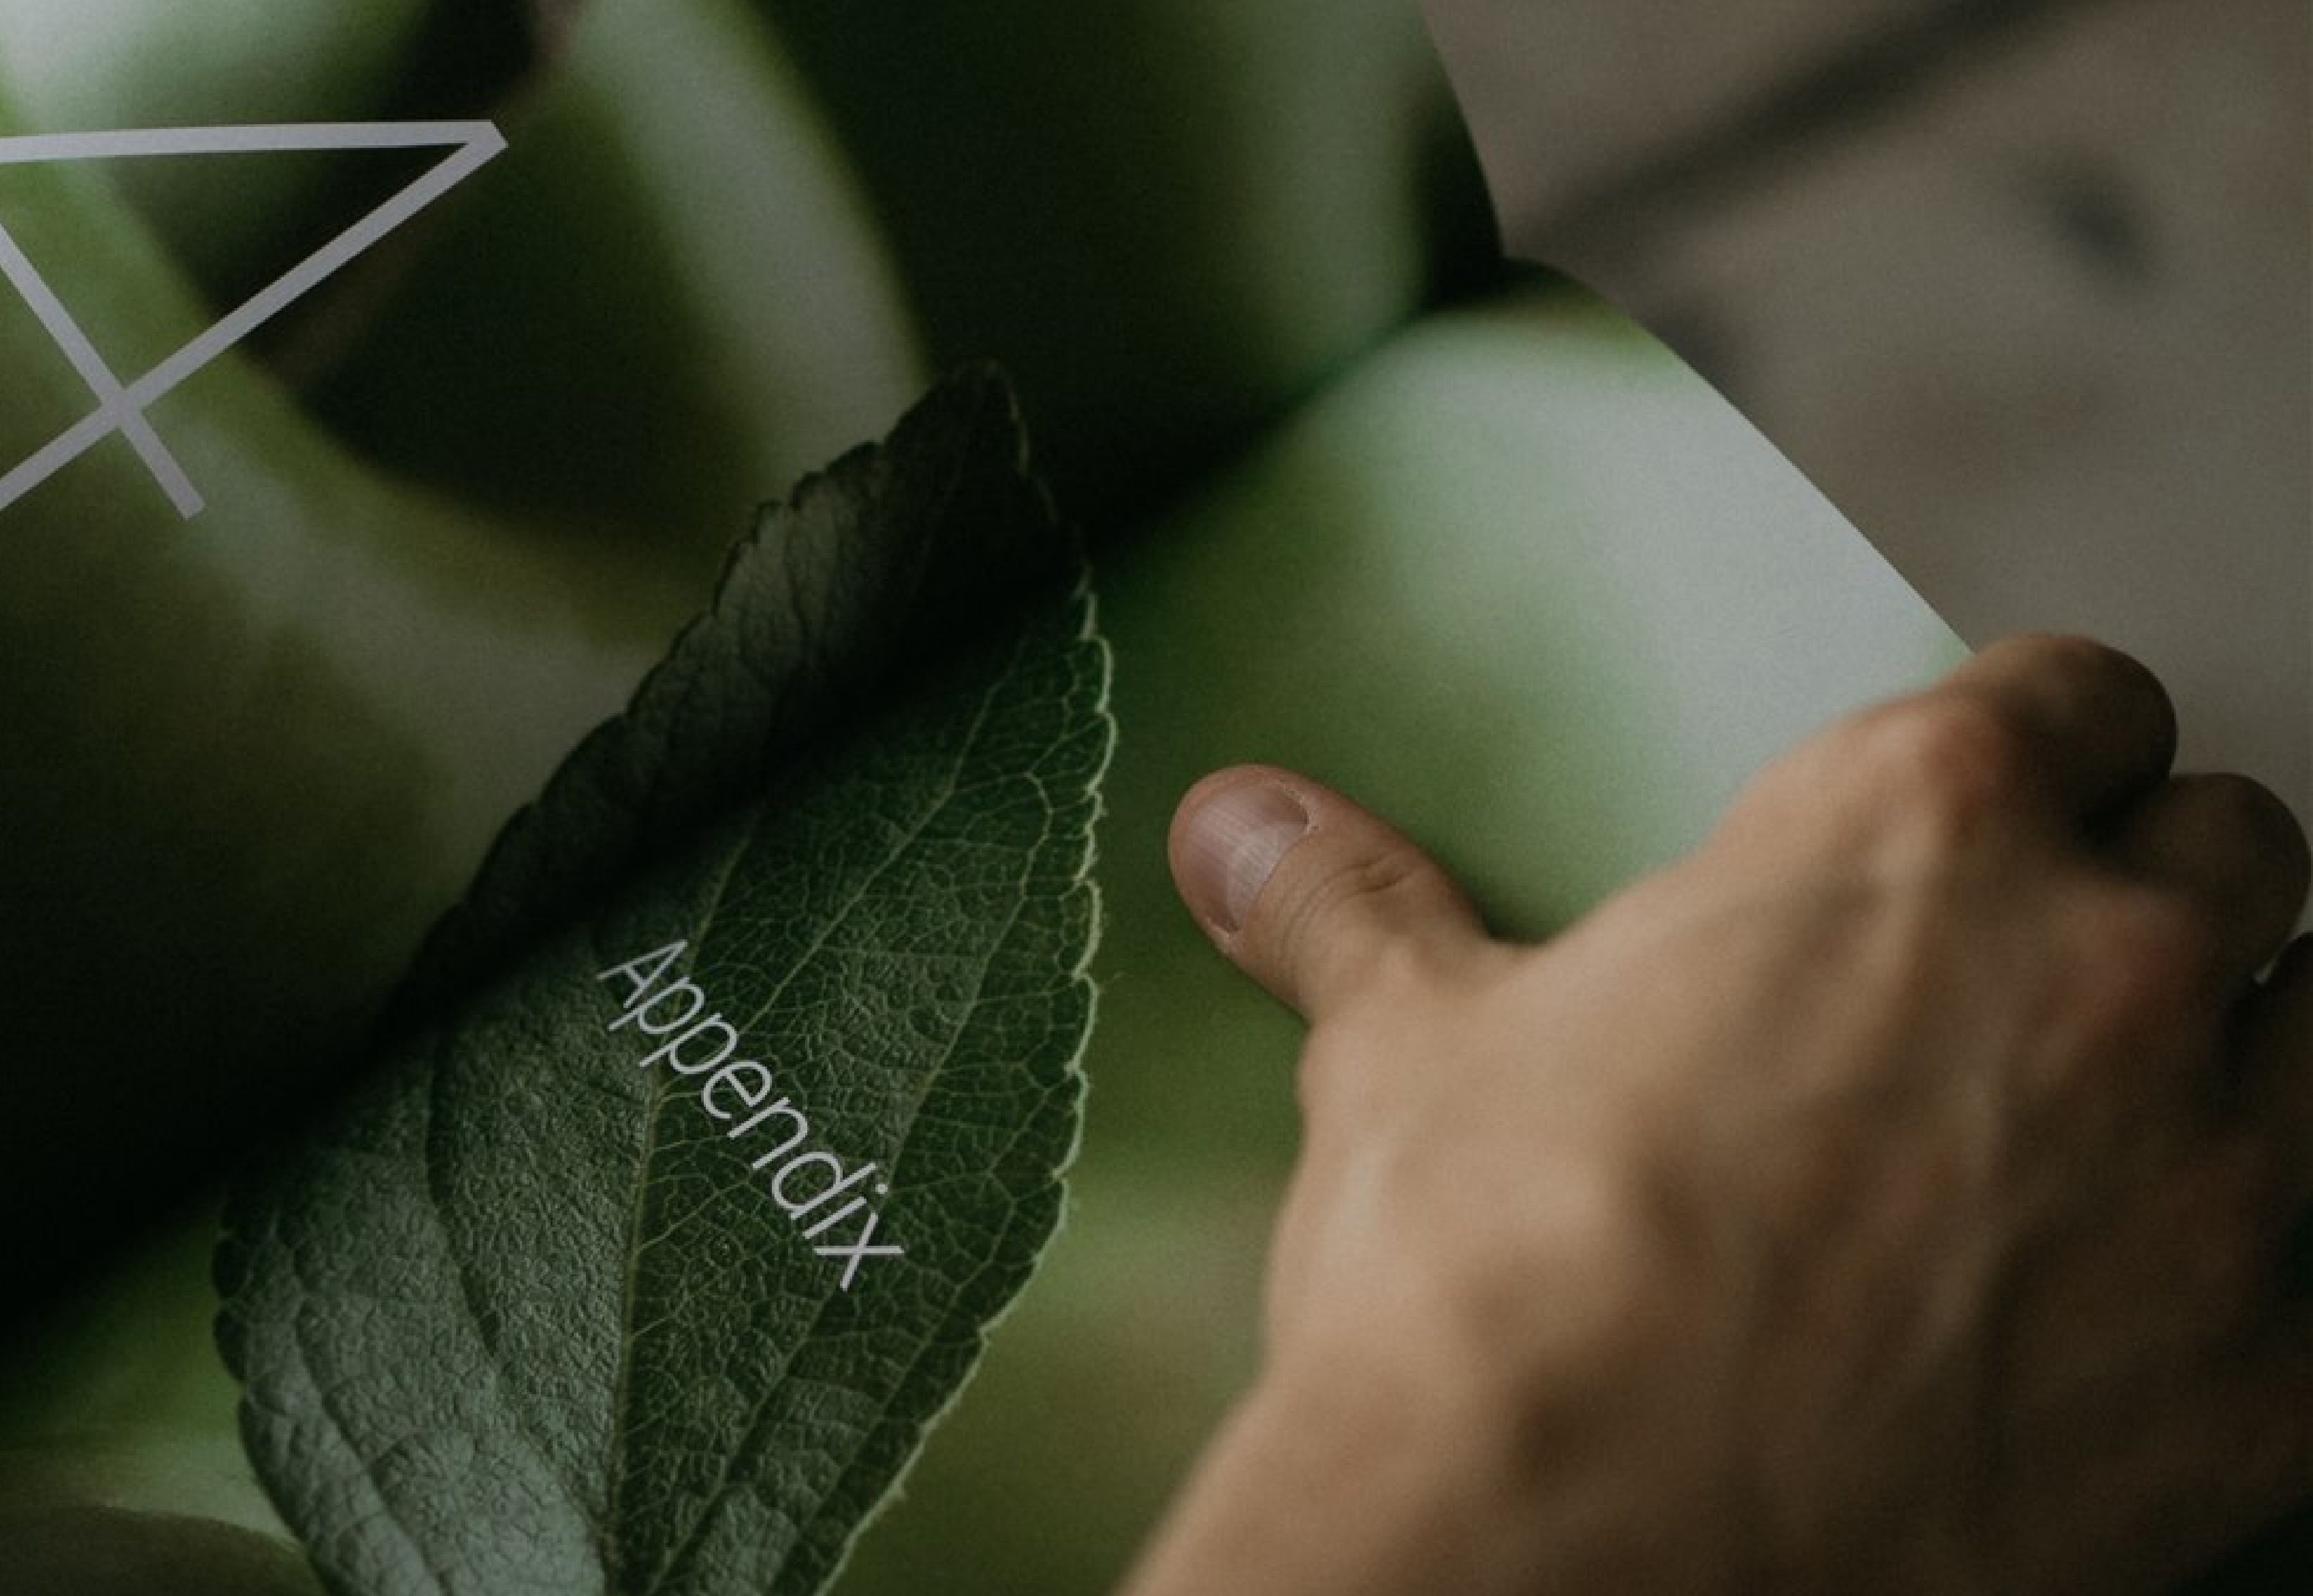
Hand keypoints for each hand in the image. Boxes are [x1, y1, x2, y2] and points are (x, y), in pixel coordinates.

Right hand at [1127, 635, 2312, 1594]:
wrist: (1555, 1565)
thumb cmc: (1492, 1290)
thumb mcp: (1407, 1064)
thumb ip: (1357, 915)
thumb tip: (1239, 826)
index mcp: (1910, 836)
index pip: (2076, 703)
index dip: (2041, 750)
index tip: (2008, 807)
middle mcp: (2111, 971)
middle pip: (2241, 850)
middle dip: (2165, 894)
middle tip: (2061, 981)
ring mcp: (2222, 1184)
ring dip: (2264, 1062)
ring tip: (2153, 1133)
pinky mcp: (2270, 1388)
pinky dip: (2284, 1285)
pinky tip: (2184, 1316)